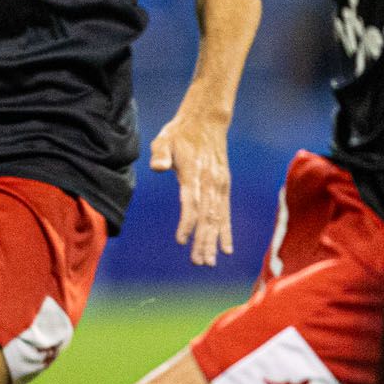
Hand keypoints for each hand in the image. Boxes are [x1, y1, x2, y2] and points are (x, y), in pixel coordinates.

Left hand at [149, 103, 232, 267]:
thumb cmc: (180, 133)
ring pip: (217, 217)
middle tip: (199, 262)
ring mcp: (220, 185)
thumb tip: (157, 167)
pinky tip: (225, 249)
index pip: (191, 201)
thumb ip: (160, 154)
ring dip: (213, 240)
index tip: (182, 241)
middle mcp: (211, 181)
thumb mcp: (164, 138)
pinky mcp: (224, 187)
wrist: (206, 121)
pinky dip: (226, 231)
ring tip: (209, 261)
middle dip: (203, 240)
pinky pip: (226, 212)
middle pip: (206, 215)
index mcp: (194, 172)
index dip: (187, 222)